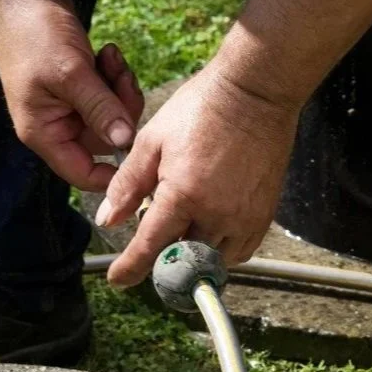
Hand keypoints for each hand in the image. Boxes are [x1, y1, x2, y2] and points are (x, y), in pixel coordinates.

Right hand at [0, 0, 144, 191]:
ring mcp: (69, 107)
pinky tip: (108, 52)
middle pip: (104, 142)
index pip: (82, 174)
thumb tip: (126, 142)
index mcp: (45, 134)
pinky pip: (108, 95)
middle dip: (121, 111)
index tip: (138, 153)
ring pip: (111, 117)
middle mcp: (56, 126)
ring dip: (120, 88)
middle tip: (123, 77)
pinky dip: (114, 76)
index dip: (112, 174)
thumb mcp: (71, 73)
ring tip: (112, 57)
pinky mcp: (80, 87)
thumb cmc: (34, 34)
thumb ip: (100, 109)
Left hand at [96, 64, 299, 286]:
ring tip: (182, 233)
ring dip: (192, 256)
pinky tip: (208, 233)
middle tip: (152, 245)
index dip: (130, 269)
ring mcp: (243, 218)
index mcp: (183, 194)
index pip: (150, 247)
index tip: (117, 279)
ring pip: (211, 261)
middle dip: (162, 259)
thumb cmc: (201, 109)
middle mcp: (216, 214)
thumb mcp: (152, 140)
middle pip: (181, 260)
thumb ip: (127, 184)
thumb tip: (108, 220)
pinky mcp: (263, 216)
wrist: (256, 92)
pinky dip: (220, 252)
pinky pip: (239, 253)